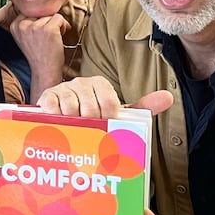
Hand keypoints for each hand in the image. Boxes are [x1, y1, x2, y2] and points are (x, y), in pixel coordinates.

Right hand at [9, 12, 68, 90]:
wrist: (45, 72)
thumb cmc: (39, 55)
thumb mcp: (26, 37)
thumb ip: (28, 23)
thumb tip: (40, 5)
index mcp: (15, 25)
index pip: (31, 11)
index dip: (39, 21)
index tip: (40, 35)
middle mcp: (22, 25)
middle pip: (41, 12)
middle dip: (48, 23)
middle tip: (48, 39)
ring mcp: (35, 27)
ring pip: (51, 15)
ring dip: (56, 25)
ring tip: (53, 40)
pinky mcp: (48, 29)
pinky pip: (60, 18)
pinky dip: (64, 27)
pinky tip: (59, 39)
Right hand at [36, 77, 173, 118]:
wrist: (63, 121)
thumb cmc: (92, 118)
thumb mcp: (116, 113)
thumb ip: (142, 107)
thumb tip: (169, 97)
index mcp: (100, 84)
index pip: (109, 103)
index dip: (108, 119)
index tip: (104, 126)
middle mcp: (81, 83)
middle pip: (90, 108)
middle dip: (91, 125)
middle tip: (88, 131)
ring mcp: (63, 89)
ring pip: (71, 109)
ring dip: (74, 124)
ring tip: (75, 130)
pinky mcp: (46, 97)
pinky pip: (52, 107)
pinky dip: (56, 118)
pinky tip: (59, 123)